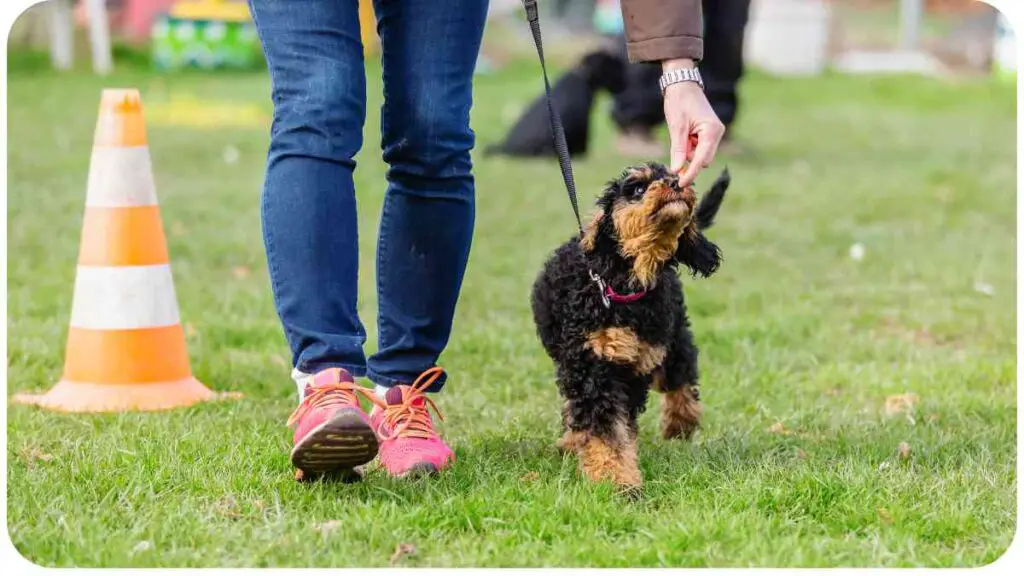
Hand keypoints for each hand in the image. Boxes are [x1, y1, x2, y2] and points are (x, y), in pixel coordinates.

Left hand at [662, 59, 725, 186]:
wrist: (682, 84)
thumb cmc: (679, 101)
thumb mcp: (676, 127)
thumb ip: (678, 150)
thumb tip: (677, 170)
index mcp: (712, 131)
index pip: (702, 160)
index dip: (691, 173)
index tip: (681, 184)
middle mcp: (717, 133)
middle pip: (703, 159)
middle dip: (689, 160)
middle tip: (676, 151)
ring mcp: (714, 133)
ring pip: (700, 154)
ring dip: (688, 152)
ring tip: (681, 134)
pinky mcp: (708, 133)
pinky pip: (699, 147)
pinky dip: (689, 146)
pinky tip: (684, 134)